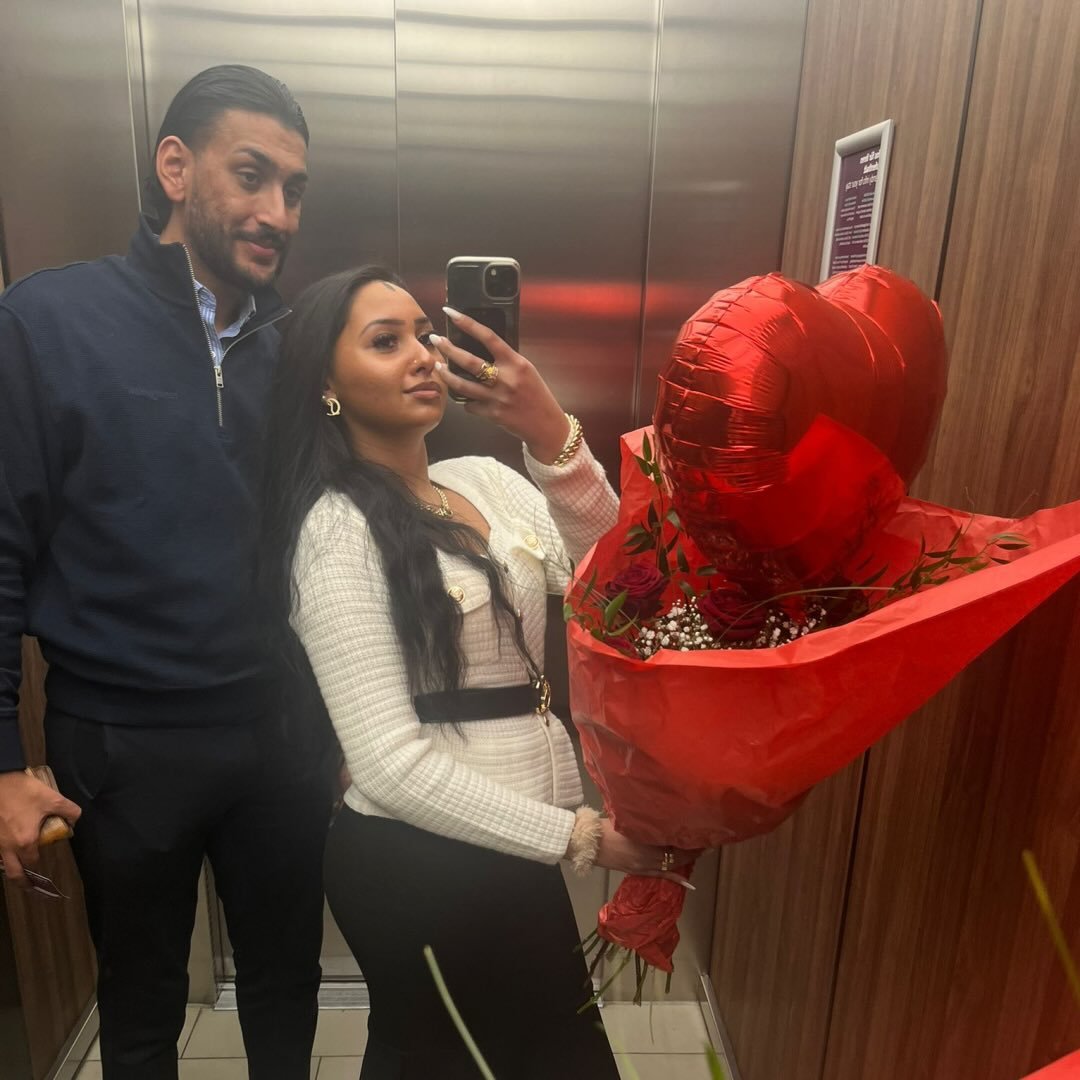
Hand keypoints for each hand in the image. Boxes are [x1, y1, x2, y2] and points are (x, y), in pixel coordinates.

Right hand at [0, 770, 80, 888]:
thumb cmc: (24, 791)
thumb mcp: (53, 799)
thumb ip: (69, 811)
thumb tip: (74, 821)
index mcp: (25, 841)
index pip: (33, 861)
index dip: (39, 862)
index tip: (43, 861)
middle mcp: (8, 847)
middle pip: (14, 873)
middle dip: (23, 882)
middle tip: (30, 887)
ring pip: (3, 864)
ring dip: (12, 870)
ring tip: (20, 871)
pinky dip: (4, 857)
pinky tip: (10, 852)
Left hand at [431, 308, 570, 463]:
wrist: (545, 425)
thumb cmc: (536, 395)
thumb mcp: (526, 371)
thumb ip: (506, 360)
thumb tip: (482, 347)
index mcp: (516, 363)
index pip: (488, 337)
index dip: (467, 323)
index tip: (452, 313)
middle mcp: (506, 379)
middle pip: (469, 361)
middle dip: (448, 349)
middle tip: (435, 339)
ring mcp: (497, 398)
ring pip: (462, 385)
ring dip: (446, 374)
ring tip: (438, 367)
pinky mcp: (492, 414)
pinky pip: (469, 405)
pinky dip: (465, 400)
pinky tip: (464, 397)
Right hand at [593, 818, 698, 888]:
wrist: (589, 843)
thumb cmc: (606, 826)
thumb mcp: (629, 818)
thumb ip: (647, 821)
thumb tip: (663, 816)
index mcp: (647, 839)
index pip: (676, 841)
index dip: (690, 839)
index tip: (703, 832)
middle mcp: (649, 855)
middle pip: (677, 853)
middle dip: (692, 849)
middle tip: (706, 843)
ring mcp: (644, 866)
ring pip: (671, 864)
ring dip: (686, 859)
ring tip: (699, 853)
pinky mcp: (638, 871)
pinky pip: (661, 876)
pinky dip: (676, 879)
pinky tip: (688, 884)